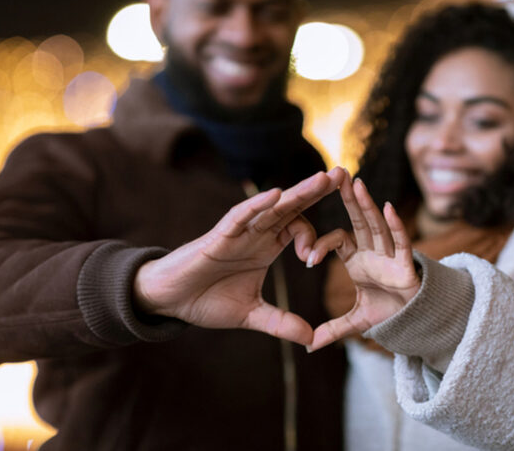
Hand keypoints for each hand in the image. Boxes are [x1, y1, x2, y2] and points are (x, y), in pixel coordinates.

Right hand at [133, 168, 344, 345]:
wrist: (170, 301)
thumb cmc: (206, 300)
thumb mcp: (251, 314)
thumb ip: (281, 322)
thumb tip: (311, 339)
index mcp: (266, 246)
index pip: (298, 229)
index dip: (313, 238)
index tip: (313, 259)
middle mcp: (256, 233)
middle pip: (292, 207)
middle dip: (317, 191)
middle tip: (343, 174)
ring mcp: (239, 232)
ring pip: (273, 207)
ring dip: (298, 192)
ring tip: (323, 179)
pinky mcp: (219, 236)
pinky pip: (241, 216)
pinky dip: (258, 205)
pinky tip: (277, 194)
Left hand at [306, 174, 420, 351]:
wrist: (417, 323)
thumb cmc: (389, 313)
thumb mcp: (356, 321)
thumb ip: (333, 329)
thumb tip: (308, 346)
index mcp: (358, 259)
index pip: (338, 240)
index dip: (322, 245)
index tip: (307, 259)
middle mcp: (374, 251)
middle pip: (359, 220)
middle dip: (348, 199)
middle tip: (335, 175)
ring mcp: (391, 256)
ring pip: (377, 226)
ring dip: (367, 205)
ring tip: (356, 183)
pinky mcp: (407, 265)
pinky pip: (401, 242)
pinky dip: (395, 226)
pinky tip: (387, 207)